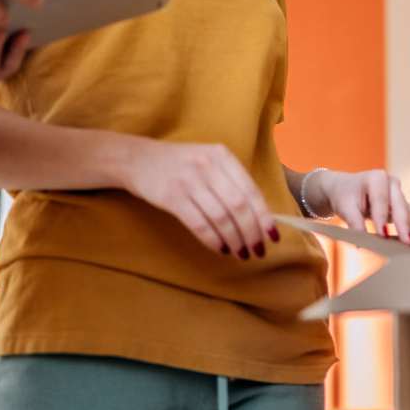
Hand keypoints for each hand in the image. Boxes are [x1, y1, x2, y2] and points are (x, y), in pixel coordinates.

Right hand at [115, 139, 277, 258]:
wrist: (137, 159)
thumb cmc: (180, 164)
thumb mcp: (208, 161)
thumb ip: (230, 181)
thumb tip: (258, 215)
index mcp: (222, 156)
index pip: (251, 189)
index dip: (264, 215)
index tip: (272, 235)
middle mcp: (208, 166)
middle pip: (238, 206)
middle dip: (251, 232)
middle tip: (258, 250)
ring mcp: (189, 181)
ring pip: (221, 217)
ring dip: (234, 239)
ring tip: (241, 253)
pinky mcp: (172, 197)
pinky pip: (199, 224)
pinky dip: (213, 240)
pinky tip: (221, 248)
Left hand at [308, 169, 409, 247]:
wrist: (346, 189)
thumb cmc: (345, 197)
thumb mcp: (345, 207)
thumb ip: (355, 223)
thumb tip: (362, 243)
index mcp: (376, 178)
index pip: (380, 200)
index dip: (381, 218)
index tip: (382, 235)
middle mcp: (392, 183)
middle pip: (400, 206)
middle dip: (405, 226)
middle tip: (409, 243)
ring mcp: (399, 194)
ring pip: (409, 214)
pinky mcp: (402, 205)